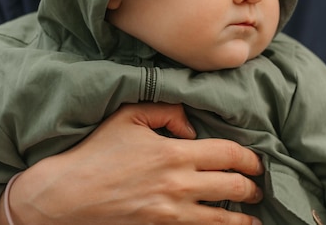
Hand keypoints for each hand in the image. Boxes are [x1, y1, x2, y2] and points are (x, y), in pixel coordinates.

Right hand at [0, 103, 263, 224]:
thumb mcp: (128, 116)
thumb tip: (192, 126)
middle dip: (253, 188)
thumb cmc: (97, 152)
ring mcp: (171, 213)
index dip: (249, 159)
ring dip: (244, 219)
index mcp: (175, 153)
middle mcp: (179, 184)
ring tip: (254, 218)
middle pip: (233, 187)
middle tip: (259, 189)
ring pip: (222, 219)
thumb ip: (166, 111)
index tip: (257, 163)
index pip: (228, 154)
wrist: (65, 196)